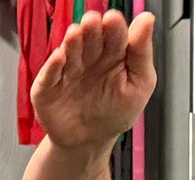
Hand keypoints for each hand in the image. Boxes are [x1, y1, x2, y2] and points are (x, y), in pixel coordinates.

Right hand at [30, 11, 156, 149]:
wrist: (89, 144)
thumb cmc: (115, 114)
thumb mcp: (140, 84)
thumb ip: (142, 53)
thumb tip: (147, 19)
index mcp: (113, 52)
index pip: (114, 32)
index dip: (113, 25)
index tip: (113, 20)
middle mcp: (89, 57)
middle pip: (90, 37)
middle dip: (90, 28)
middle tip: (92, 21)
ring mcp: (67, 70)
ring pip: (69, 51)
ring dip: (71, 41)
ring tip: (75, 34)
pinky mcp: (48, 88)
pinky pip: (49, 75)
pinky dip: (53, 66)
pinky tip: (59, 58)